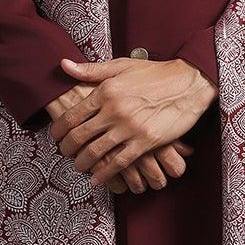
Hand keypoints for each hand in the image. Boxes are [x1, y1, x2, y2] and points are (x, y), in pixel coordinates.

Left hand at [48, 53, 217, 190]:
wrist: (188, 83)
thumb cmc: (155, 74)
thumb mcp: (121, 66)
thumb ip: (91, 70)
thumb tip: (64, 65)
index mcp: (105, 92)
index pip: (72, 116)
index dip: (59, 130)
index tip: (56, 137)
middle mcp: (114, 110)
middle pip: (79, 137)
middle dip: (67, 149)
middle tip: (64, 153)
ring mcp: (129, 128)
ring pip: (96, 152)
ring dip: (83, 163)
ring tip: (79, 166)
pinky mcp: (145, 141)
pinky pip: (119, 163)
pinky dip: (105, 174)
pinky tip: (97, 179)